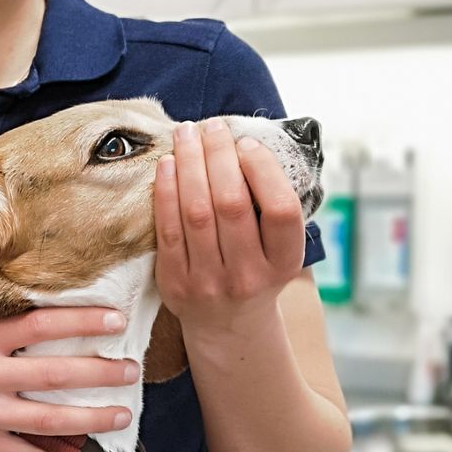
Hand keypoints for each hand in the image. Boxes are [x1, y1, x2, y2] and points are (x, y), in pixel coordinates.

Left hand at [154, 119, 305, 341]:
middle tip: (211, 126)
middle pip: (231, 204)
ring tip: (186, 134)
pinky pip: (169, 230)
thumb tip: (245, 143)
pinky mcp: (177, 284)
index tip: (246, 143)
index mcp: (285, 262)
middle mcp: (249, 276)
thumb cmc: (256, 270)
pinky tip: (168, 165)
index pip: (279, 210)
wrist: (228, 325)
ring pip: (197, 213)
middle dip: (219, 156)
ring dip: (190, 165)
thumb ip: (271, 206)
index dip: (262, 170)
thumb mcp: (279, 248)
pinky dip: (166, 192)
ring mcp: (210, 283)